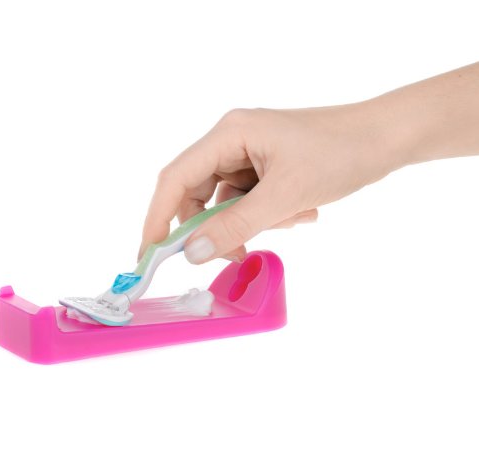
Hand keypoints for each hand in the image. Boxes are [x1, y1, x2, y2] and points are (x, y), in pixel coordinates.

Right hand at [138, 103, 399, 263]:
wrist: (384, 138)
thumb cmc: (340, 153)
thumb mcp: (284, 195)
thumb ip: (235, 224)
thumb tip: (193, 253)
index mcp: (229, 134)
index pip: (175, 179)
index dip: (158, 218)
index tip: (149, 254)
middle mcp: (233, 140)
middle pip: (198, 193)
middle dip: (215, 227)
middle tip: (236, 253)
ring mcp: (250, 154)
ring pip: (226, 202)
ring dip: (251, 221)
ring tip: (291, 217)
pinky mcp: (266, 167)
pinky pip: (250, 200)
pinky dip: (268, 215)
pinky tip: (299, 211)